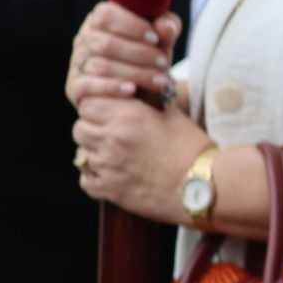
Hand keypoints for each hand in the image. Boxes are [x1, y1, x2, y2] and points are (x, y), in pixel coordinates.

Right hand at [67, 2, 183, 111]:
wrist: (142, 92)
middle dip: (140, 54)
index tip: (156, 38)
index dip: (131, 25)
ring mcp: (76, 63)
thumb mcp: (162, 42)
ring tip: (160, 81)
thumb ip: (167, 29)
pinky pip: (88, 86)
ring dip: (135, 73)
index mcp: (100, 20)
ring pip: (101, 66)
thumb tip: (165, 25)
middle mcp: (84, 39)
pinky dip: (112, 87)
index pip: (105, 14)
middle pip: (106, 43)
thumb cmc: (150, 58)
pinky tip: (132, 90)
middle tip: (164, 62)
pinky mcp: (74, 87)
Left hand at [73, 95, 212, 223]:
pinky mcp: (109, 190)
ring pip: (81, 154)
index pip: (88, 105)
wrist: (203, 184)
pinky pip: (85, 180)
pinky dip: (94, 176)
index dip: (97, 108)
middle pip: (79, 128)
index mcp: (128, 116)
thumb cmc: (193, 148)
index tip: (108, 113)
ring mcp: (108, 166)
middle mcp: (112, 139)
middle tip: (110, 133)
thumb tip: (139, 92)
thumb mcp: (174, 115)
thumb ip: (150, 103)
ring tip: (115, 155)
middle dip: (91, 128)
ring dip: (94, 152)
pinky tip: (113, 173)